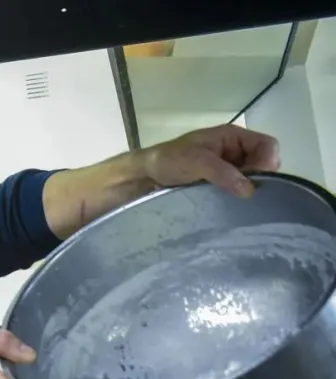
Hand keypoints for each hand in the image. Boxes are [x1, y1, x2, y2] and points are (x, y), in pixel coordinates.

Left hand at [143, 124, 280, 196]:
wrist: (144, 175)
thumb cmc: (168, 160)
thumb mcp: (195, 161)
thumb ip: (222, 172)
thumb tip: (249, 190)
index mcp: (232, 137)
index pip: (268, 146)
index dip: (268, 162)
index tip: (256, 182)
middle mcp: (235, 151)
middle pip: (264, 164)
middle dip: (259, 179)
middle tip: (245, 195)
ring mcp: (229, 169)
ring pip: (253, 179)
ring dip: (248, 190)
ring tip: (237, 203)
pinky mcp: (221, 185)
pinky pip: (238, 190)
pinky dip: (238, 197)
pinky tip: (231, 207)